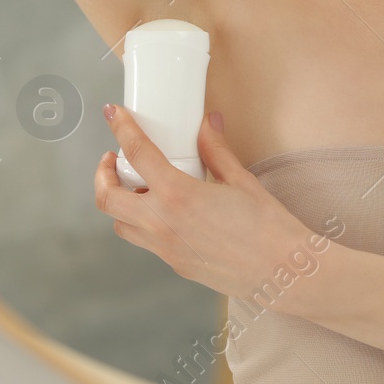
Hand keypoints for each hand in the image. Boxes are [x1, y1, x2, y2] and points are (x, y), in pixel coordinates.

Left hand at [95, 105, 333, 312]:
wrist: (281, 269)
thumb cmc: (267, 225)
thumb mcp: (242, 180)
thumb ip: (216, 150)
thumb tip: (207, 124)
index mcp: (178, 195)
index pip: (137, 153)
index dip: (121, 129)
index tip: (112, 113)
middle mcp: (162, 223)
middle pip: (107, 198)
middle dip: (102, 175)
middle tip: (114, 159)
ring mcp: (165, 248)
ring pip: (120, 224)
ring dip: (120, 203)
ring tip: (140, 188)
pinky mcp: (174, 263)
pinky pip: (145, 241)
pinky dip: (145, 223)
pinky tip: (169, 213)